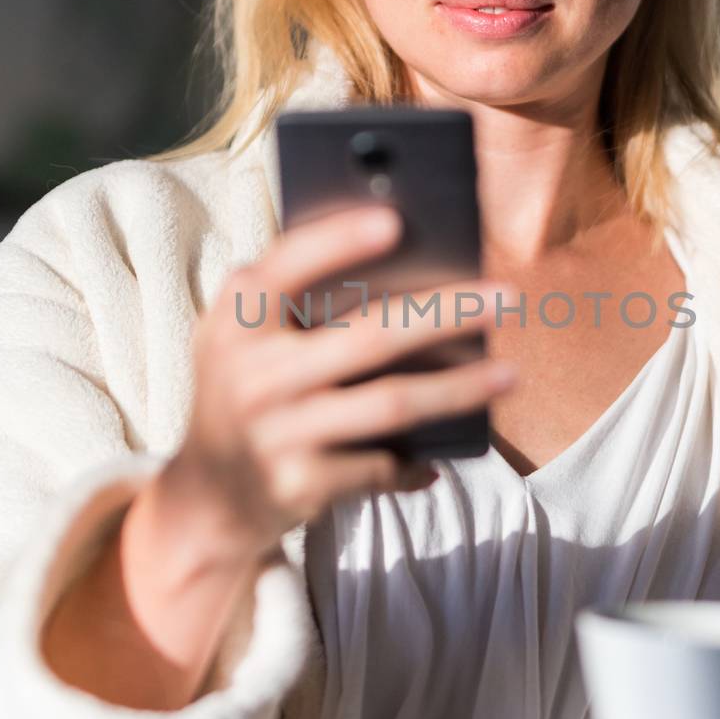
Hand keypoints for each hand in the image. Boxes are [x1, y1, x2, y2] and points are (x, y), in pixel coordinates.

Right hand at [167, 203, 517, 562]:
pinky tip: (452, 448)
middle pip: (369, 337)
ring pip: (392, 404)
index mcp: (234, 322)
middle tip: (507, 298)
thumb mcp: (243, 339)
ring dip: (460, 388)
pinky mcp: (300, 484)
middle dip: (446, 314)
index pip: (285, 268)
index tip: (397, 221)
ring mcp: (276, 433)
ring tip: (510, 374)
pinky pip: (382, 464)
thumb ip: (292, 299)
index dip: (338, 241)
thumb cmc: (248, 391)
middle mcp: (251, 375)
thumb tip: (401, 258)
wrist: (208, 497)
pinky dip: (417, 459)